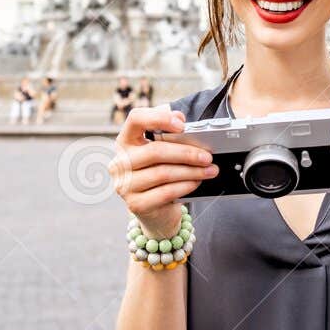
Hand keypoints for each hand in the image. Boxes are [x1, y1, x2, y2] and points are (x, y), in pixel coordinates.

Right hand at [110, 107, 217, 236]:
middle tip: (207, 156)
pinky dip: (186, 186)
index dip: (159, 118)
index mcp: (126, 141)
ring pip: (163, 173)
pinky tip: (196, 182)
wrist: (155, 211)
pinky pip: (166, 192)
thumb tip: (192, 132)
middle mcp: (120, 162)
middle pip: (155, 151)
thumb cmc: (160, 175)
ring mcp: (124, 184)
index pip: (136, 119)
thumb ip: (172, 140)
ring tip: (209, 170)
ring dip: (191, 171)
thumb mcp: (163, 155)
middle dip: (186, 153)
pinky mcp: (135, 204)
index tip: (182, 125)